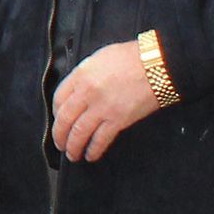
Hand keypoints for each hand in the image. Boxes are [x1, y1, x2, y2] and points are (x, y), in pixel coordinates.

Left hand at [50, 41, 160, 162]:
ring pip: (79, 133)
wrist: (158, 65)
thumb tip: (79, 87)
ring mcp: (101, 108)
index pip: (58, 99)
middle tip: (60, 143)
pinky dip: (94, 150)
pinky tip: (90, 155)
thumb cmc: (133, 57)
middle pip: (64, 119)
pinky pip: (100, 140)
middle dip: (59, 135)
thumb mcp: (100, 58)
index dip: (55, 112)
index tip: (57, 119)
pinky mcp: (118, 120)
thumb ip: (86, 74)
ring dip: (73, 147)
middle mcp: (86, 93)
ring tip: (72, 155)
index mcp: (80, 76)